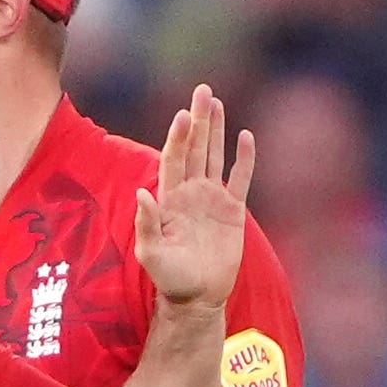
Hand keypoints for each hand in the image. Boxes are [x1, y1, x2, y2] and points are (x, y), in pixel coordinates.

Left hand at [128, 84, 256, 315]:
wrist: (198, 296)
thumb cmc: (170, 278)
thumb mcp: (152, 254)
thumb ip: (146, 224)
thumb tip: (141, 194)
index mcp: (170, 199)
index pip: (174, 159)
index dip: (178, 137)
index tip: (183, 114)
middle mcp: (190, 192)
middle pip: (195, 148)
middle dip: (198, 120)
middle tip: (202, 89)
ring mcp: (212, 199)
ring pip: (215, 156)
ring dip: (217, 130)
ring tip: (217, 102)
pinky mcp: (233, 211)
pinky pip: (240, 178)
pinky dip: (244, 158)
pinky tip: (245, 136)